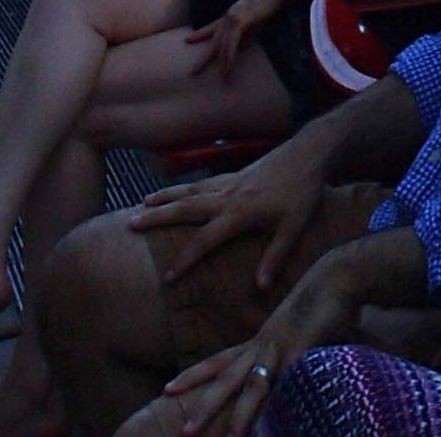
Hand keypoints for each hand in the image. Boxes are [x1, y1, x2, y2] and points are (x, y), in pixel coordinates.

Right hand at [131, 139, 322, 292]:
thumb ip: (275, 257)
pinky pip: (201, 183)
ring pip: (190, 191)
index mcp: (242, 211)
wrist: (310, 151)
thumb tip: (259, 289)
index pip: (207, 239)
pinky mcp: (234, 173)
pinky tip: (174, 193)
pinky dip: (183, 188)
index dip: (186, 260)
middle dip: (158, 217)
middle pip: (187, 207)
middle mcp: (230, 194)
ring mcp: (230, 181)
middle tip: (131, 225)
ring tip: (141, 204)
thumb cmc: (304, 191)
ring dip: (165, 198)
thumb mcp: (295, 226)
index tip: (167, 278)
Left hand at [159, 308, 315, 436]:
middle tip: (184, 432)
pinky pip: (290, 382)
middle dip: (205, 406)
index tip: (167, 388)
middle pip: (228, 379)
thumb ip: (284, 352)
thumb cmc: (318, 301)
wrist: (339, 276)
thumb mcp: (293, 329)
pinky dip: (283, 401)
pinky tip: (275, 422)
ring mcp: (283, 348)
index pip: (218, 361)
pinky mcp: (304, 350)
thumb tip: (278, 372)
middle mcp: (263, 345)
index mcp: (258, 340)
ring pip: (255, 386)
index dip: (193, 375)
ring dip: (242, 415)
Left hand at [189, 0, 294, 77]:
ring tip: (221, 78)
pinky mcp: (240, 21)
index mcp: (230, 15)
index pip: (211, 27)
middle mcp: (228, 17)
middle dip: (203, 58)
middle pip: (212, 41)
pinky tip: (228, 69)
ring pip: (222, 46)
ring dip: (221, 64)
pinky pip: (231, 44)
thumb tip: (242, 46)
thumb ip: (247, 32)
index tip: (188, 40)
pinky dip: (229, 58)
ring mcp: (232, 19)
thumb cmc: (268, 1)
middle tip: (192, 72)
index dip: (200, 34)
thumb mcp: (255, 19)